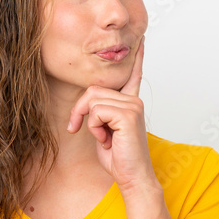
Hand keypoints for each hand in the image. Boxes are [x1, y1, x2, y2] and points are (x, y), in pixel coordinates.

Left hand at [67, 36, 156, 192]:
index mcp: (131, 103)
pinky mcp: (128, 114)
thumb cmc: (119, 159)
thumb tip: (90, 104)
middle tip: (79, 128)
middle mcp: (134, 100)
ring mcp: (132, 105)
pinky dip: (94, 127)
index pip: (133, 75)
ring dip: (88, 122)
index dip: (136, 58)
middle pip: (93, 90)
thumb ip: (101, 114)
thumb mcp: (104, 132)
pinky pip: (96, 111)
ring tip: (103, 138)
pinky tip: (106, 139)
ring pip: (92, 100)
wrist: (132, 177)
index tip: (140, 40)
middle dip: (80, 110)